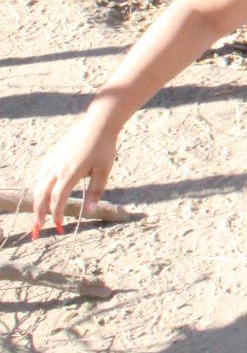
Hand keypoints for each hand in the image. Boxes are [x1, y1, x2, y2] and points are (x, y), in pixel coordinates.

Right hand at [32, 110, 119, 237]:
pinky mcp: (52, 156)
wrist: (98, 124)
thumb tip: (89, 212)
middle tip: (37, 228)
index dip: (56, 214)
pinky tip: (42, 194)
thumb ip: (95, 192)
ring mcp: (52, 161)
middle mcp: (56, 168)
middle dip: (39, 213)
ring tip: (38, 215)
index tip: (59, 226)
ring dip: (37, 202)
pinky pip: (41, 176)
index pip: (57, 199)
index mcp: (69, 174)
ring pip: (38, 186)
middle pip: (41, 195)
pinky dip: (39, 188)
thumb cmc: (104, 147)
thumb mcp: (104, 170)